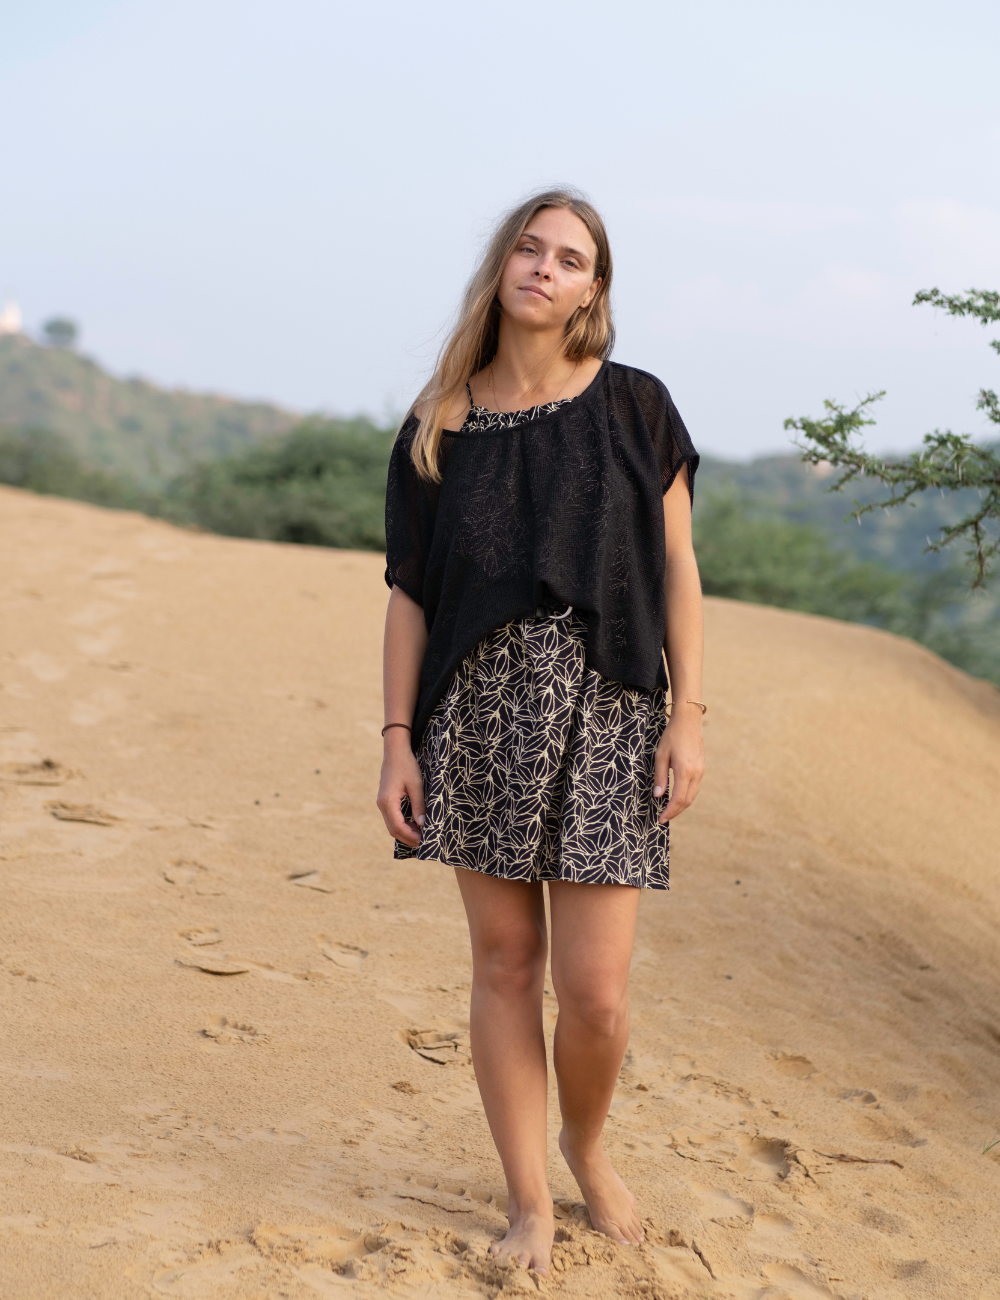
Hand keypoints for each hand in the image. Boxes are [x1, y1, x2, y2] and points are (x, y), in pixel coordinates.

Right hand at [376, 733, 425, 847]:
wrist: (395, 751)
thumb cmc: (407, 765)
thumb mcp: (416, 785)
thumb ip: (419, 806)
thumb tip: (423, 825)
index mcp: (388, 801)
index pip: (398, 827)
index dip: (411, 836)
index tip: (424, 840)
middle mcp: (382, 804)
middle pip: (393, 830)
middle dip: (408, 838)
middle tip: (424, 842)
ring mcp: (381, 803)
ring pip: (392, 825)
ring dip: (405, 832)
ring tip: (420, 835)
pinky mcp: (384, 800)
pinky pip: (392, 818)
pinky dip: (402, 825)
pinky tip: (413, 825)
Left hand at [653, 707, 704, 823]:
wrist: (688, 721)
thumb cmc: (672, 736)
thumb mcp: (660, 756)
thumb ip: (660, 777)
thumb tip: (658, 796)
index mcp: (685, 771)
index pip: (678, 799)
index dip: (669, 811)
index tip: (660, 819)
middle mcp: (696, 773)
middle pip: (687, 801)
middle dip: (675, 812)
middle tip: (663, 818)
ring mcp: (701, 771)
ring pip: (692, 795)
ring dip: (681, 805)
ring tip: (669, 810)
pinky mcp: (701, 768)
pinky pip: (695, 788)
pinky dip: (686, 796)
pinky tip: (677, 797)